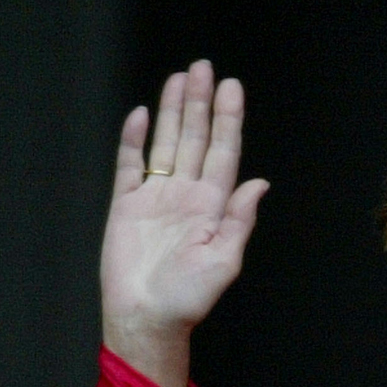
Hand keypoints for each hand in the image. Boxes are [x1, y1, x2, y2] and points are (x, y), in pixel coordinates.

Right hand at [100, 60, 268, 386]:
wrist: (146, 319)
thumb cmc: (186, 301)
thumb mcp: (223, 262)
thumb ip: (239, 220)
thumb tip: (259, 183)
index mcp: (211, 208)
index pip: (223, 153)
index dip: (228, 120)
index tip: (231, 89)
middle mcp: (185, 197)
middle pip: (194, 139)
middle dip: (200, 104)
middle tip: (204, 68)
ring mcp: (156, 198)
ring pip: (165, 143)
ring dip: (172, 111)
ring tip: (179, 79)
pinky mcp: (126, 205)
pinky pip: (130, 164)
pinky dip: (133, 139)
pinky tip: (141, 115)